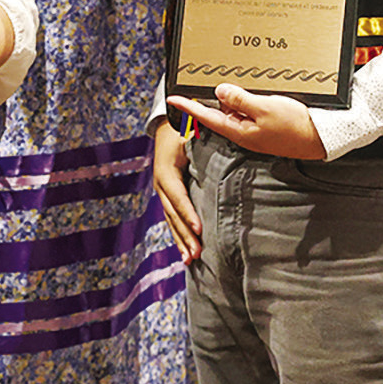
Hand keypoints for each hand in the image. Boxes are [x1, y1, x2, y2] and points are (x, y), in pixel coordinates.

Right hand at [152, 118, 202, 264]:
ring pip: (171, 220)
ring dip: (181, 240)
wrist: (168, 124)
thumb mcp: (189, 131)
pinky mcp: (167, 196)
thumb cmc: (182, 127)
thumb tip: (221, 145)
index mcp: (166, 170)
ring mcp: (162, 191)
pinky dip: (178, 235)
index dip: (188, 213)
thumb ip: (199, 140)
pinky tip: (185, 251)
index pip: (178, 196)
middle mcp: (161, 184)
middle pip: (173, 214)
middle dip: (185, 235)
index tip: (199, 229)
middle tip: (197, 254)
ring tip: (190, 260)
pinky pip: (172, 218)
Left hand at [167, 84, 327, 159]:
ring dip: (234, 98)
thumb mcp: (265, 107)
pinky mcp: (265, 126)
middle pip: (220, 111)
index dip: (188, 107)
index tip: (172, 99)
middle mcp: (244, 132)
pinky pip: (249, 110)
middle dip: (214, 98)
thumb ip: (240, 99)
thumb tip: (219, 91)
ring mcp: (255, 130)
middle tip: (208, 82)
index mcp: (239, 131)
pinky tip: (255, 93)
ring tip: (241, 86)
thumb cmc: (296, 125)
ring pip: (236, 109)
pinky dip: (247, 100)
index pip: (206, 117)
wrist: (322, 137)